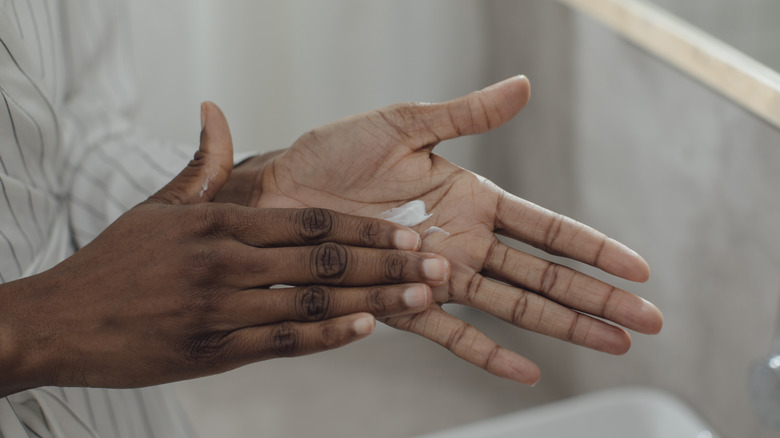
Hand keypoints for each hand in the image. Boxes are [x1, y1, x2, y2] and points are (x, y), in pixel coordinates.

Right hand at [0, 103, 446, 396]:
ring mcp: (221, 310)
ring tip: (419, 297)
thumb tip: (213, 111)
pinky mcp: (213, 352)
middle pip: (324, 258)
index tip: (409, 230)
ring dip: (373, 300)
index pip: (310, 219)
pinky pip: (282, 343)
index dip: (366, 225)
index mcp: (218, 222)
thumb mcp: (156, 208)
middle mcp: (225, 263)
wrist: (59, 322)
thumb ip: (199, 166)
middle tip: (437, 264)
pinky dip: (327, 336)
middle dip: (387, 262)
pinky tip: (364, 329)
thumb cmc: (114, 263)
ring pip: (313, 301)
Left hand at [216, 76, 662, 384]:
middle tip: (647, 321)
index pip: (546, 227)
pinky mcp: (401, 301)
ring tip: (610, 345)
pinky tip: (526, 372)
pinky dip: (487, 352)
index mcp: (470, 199)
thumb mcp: (405, 124)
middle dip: (596, 298)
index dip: (593, 248)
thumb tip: (524, 87)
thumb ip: (466, 115)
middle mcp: (462, 242)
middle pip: (543, 275)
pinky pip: (450, 333)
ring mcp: (436, 276)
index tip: (638, 268)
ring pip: (511, 306)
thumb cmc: (333, 155)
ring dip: (561, 326)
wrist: (276, 193)